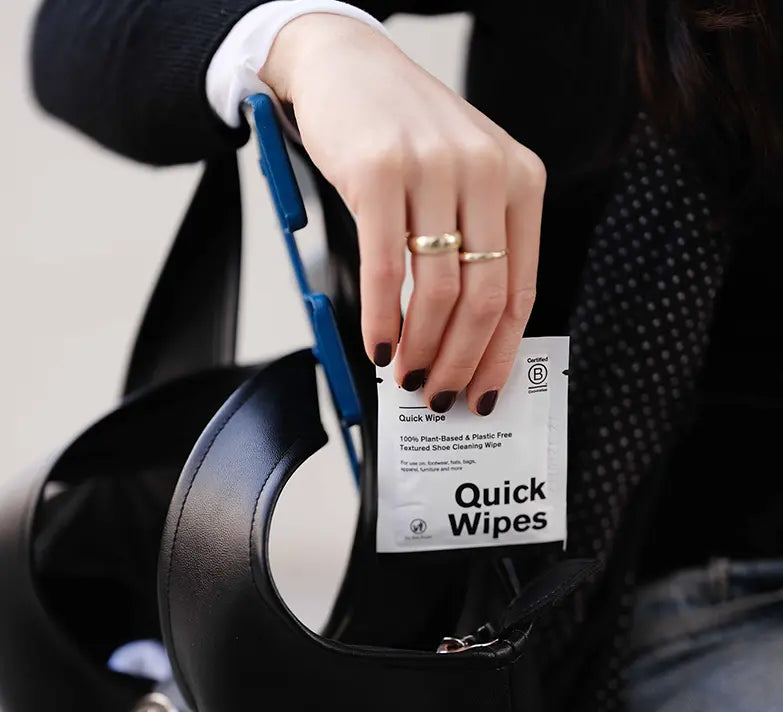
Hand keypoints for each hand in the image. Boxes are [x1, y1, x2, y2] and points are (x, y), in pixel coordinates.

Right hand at [262, 14, 544, 415]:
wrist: (346, 63)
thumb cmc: (404, 133)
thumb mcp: (462, 178)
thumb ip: (476, 242)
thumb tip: (466, 338)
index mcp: (519, 179)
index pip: (521, 290)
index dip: (501, 354)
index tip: (483, 393)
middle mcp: (486, 171)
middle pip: (484, 298)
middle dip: (460, 362)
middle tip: (438, 395)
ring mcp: (433, 169)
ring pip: (439, 291)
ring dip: (421, 349)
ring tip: (406, 375)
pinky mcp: (380, 171)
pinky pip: (386, 268)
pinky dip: (380, 318)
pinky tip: (378, 345)